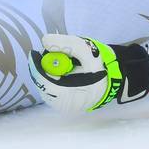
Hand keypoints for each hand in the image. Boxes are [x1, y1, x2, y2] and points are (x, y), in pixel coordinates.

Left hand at [29, 34, 148, 112]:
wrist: (114, 78)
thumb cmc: (100, 64)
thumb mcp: (85, 50)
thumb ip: (66, 44)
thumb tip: (44, 41)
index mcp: (69, 95)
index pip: (43, 80)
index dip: (37, 66)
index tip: (35, 53)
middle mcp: (63, 105)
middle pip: (42, 84)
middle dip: (45, 68)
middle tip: (53, 56)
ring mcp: (63, 107)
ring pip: (46, 86)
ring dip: (50, 73)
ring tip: (66, 65)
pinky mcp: (64, 106)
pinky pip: (51, 90)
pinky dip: (54, 79)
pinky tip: (67, 74)